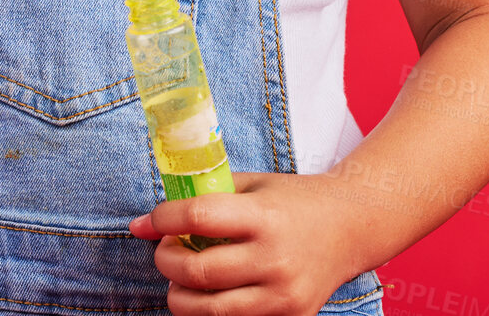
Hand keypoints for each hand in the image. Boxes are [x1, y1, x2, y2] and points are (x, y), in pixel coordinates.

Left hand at [127, 171, 359, 314]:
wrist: (349, 227)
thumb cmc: (291, 200)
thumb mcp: (248, 185)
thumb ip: (196, 200)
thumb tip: (139, 225)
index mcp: (263, 216)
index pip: (198, 218)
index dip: (164, 219)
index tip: (153, 220)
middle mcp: (274, 259)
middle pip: (198, 271)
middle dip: (166, 261)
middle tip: (165, 251)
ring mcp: (284, 296)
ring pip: (211, 311)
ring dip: (181, 296)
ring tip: (181, 278)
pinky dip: (211, 313)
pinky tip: (209, 294)